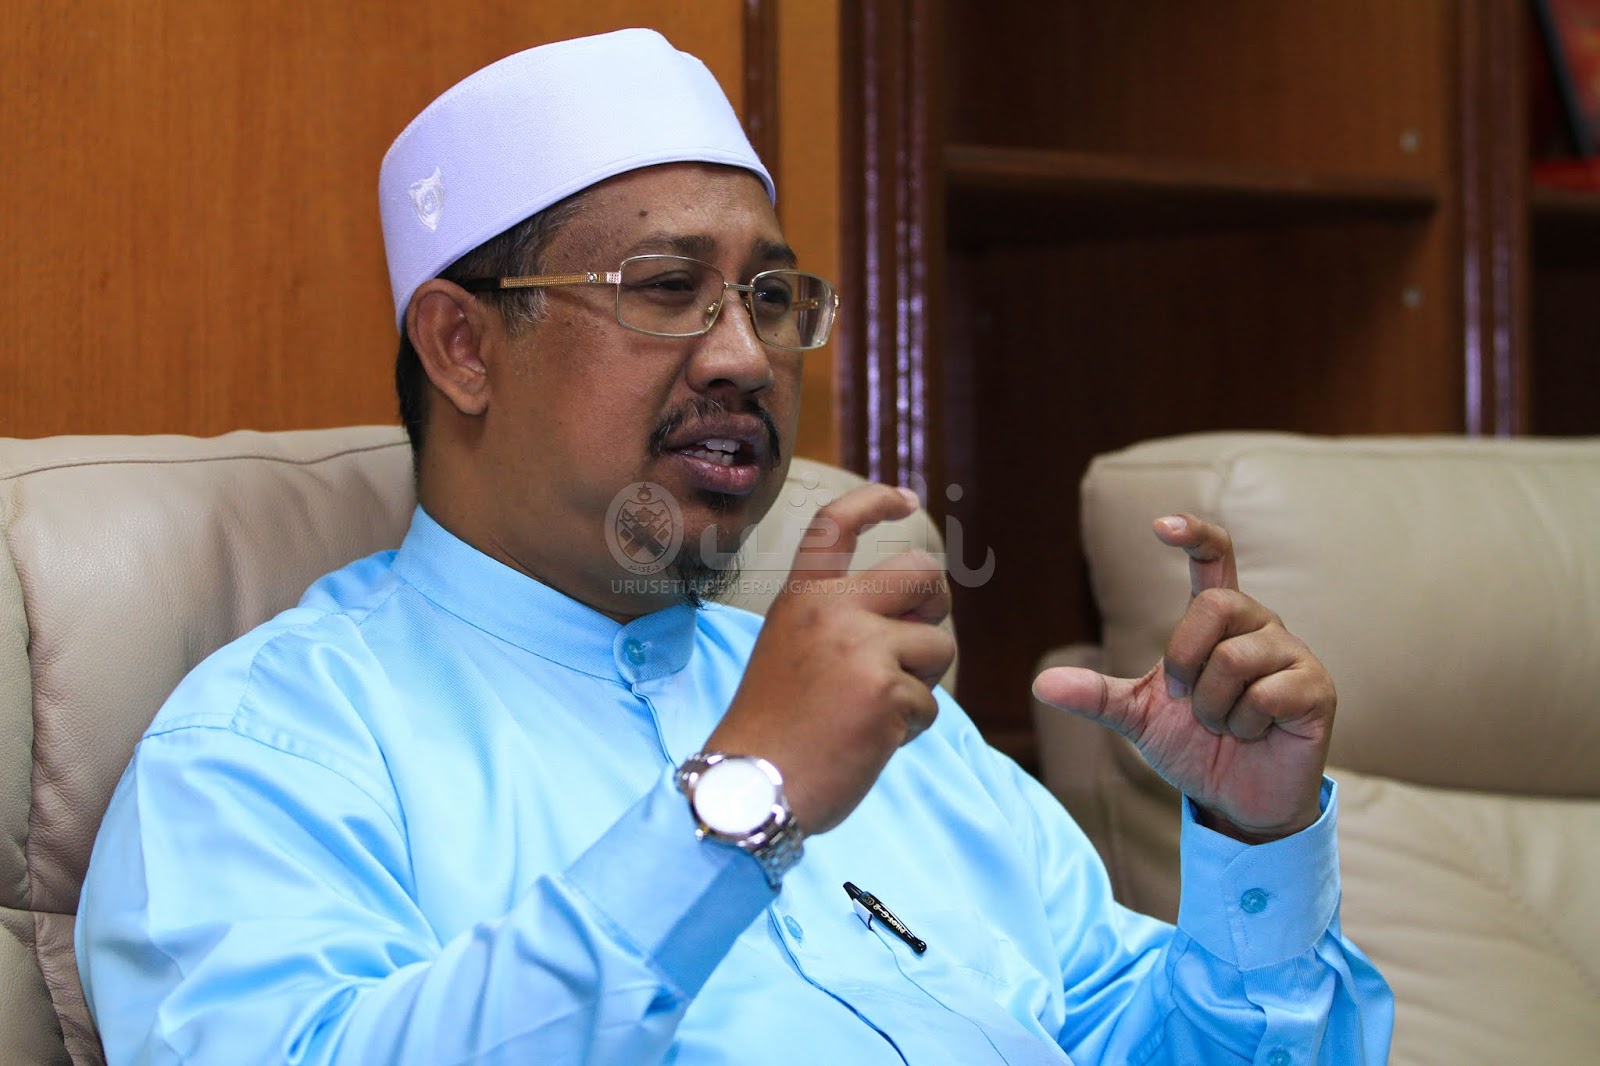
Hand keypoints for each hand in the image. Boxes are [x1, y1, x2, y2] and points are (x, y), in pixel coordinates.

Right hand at [705, 484, 954, 833]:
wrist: (750, 789)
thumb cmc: (771, 732)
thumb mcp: (790, 652)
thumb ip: (839, 623)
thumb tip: (910, 614)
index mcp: (802, 598)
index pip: (836, 526)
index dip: (875, 501)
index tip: (905, 498)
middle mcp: (831, 610)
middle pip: (922, 571)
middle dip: (934, 605)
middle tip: (914, 644)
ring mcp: (861, 648)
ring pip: (938, 646)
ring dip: (921, 682)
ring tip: (875, 710)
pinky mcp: (887, 692)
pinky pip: (930, 705)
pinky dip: (908, 729)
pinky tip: (867, 741)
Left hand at [1032, 514, 1333, 841]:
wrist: (1238, 800)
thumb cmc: (1197, 747)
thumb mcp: (1138, 717)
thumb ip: (1096, 696)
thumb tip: (1040, 684)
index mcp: (1220, 622)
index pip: (1215, 559)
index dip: (1194, 535)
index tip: (1161, 526)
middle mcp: (1260, 626)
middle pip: (1214, 606)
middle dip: (1184, 660)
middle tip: (1186, 699)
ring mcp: (1293, 655)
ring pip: (1236, 658)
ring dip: (1213, 706)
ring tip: (1224, 725)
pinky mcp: (1316, 689)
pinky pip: (1266, 695)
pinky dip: (1244, 725)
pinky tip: (1253, 735)